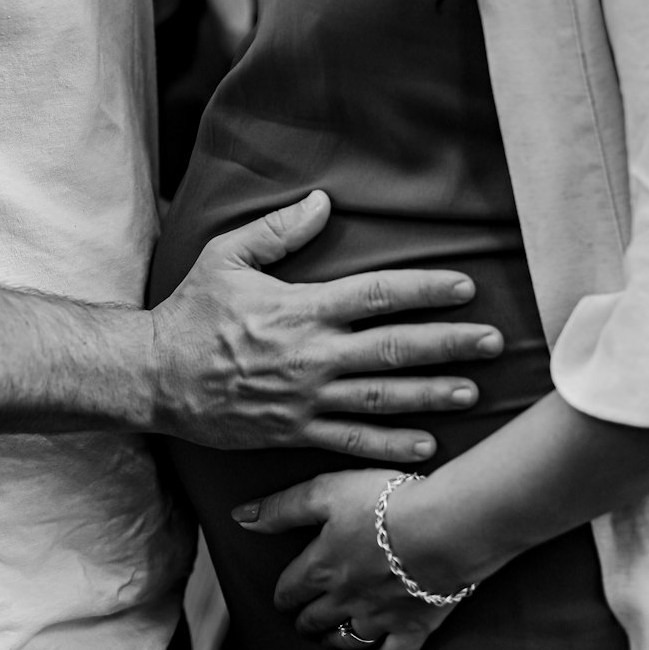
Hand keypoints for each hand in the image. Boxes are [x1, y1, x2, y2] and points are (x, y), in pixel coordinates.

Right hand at [150, 191, 502, 459]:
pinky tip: (426, 446)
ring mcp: (306, 399)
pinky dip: (390, 446)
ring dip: (431, 394)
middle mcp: (313, 355)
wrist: (155, 377)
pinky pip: (352, 443)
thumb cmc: (191, 311)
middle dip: (449, 343)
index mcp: (301, 308)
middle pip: (395, 348)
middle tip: (493, 341)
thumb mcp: (226, 255)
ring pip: (383, 398)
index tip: (464, 286)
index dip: (425, 288)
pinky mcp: (294, 432)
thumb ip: (278, 230)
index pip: (377, 294)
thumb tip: (323, 203)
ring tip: (473, 391)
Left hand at [232, 470, 459, 649]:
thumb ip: (283, 507)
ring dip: (333, 640)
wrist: (443, 528)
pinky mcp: (414, 627)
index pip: (290, 589)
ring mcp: (380, 618)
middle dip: (305, 620)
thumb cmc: (384, 503)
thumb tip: (241, 517)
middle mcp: (345, 599)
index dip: (284, 593)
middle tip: (302, 619)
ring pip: (347, 640)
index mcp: (322, 567)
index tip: (283, 596)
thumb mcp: (326, 491)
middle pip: (315, 619)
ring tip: (328, 638)